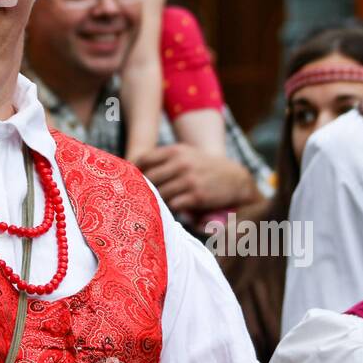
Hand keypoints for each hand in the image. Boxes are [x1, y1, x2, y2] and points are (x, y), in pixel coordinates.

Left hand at [135, 143, 256, 213]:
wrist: (235, 177)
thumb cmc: (204, 166)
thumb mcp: (186, 154)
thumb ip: (164, 159)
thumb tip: (135, 168)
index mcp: (176, 151)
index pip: (144, 159)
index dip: (133, 172)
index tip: (128, 181)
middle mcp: (181, 163)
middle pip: (149, 178)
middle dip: (140, 189)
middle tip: (134, 198)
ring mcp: (189, 180)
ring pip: (160, 193)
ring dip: (154, 201)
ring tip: (149, 207)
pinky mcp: (197, 196)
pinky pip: (173, 205)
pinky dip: (169, 209)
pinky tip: (167, 211)